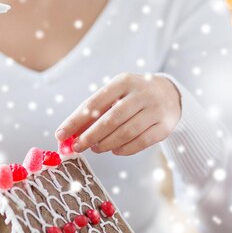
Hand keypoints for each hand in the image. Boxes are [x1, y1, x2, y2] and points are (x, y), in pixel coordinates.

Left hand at [55, 73, 181, 155]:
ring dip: (106, 144)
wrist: (170, 94)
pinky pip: (142, 142)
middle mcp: (141, 93)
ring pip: (126, 132)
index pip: (94, 103)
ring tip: (96, 148)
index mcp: (124, 81)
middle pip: (111, 119)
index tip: (61, 135)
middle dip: (90, 136)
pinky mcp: (164, 126)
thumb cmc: (132, 97)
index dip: (75, 121)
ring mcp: (155, 110)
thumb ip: (94, 112)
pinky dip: (125, 149)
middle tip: (77, 147)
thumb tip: (69, 133)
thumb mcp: (115, 95)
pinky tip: (115, 151)